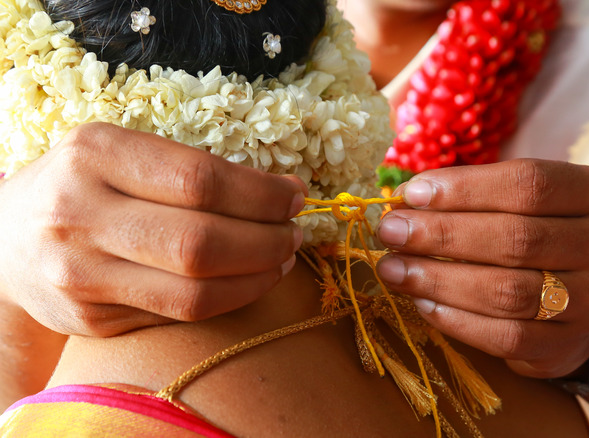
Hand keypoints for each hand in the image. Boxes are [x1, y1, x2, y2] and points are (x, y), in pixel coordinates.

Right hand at [0, 123, 305, 336]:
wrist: (8, 243)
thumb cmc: (82, 186)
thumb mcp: (120, 154)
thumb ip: (189, 170)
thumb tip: (282, 192)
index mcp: (92, 154)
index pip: (201, 180)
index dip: (261, 195)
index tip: (294, 196)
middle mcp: (78, 214)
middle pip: (201, 242)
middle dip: (267, 240)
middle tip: (294, 232)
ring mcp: (80, 275)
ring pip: (194, 292)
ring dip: (257, 276)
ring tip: (281, 258)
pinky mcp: (91, 319)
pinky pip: (180, 316)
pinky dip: (229, 299)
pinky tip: (249, 281)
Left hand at [375, 159, 588, 377]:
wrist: (580, 293)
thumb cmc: (539, 231)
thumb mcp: (525, 199)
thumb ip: (477, 194)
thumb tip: (408, 199)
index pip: (529, 184)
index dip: (465, 189)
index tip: (411, 194)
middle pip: (516, 238)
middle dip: (442, 235)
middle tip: (391, 232)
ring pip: (509, 291)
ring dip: (440, 280)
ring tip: (395, 269)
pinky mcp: (570, 343)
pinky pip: (507, 336)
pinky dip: (457, 320)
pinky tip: (423, 304)